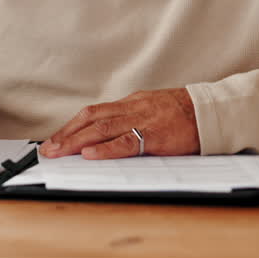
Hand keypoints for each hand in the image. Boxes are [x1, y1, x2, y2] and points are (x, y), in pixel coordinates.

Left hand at [39, 88, 199, 159]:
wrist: (211, 111)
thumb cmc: (184, 114)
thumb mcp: (152, 110)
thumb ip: (131, 120)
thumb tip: (107, 137)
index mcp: (131, 103)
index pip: (92, 113)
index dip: (71, 126)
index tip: (55, 139)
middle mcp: (132, 108)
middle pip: (91, 119)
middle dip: (66, 135)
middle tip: (47, 149)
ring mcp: (142, 120)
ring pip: (102, 128)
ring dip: (76, 141)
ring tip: (59, 152)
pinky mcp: (156, 135)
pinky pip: (127, 142)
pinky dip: (106, 148)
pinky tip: (90, 154)